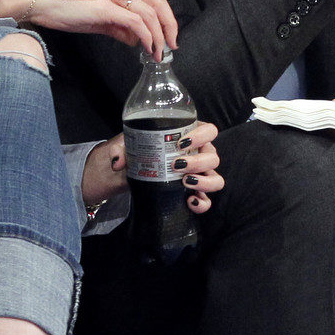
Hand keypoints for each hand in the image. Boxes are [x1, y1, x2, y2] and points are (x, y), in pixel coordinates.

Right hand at [0, 0, 176, 57]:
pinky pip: (135, 21)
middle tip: (171, 45)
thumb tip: (137, 39)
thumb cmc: (61, 4)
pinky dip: (145, 36)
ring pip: (149, 13)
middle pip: (157, 0)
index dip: (164, 15)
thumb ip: (118, 24)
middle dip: (169, 25)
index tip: (168, 34)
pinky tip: (146, 47)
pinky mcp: (104, 5)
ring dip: (157, 36)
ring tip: (158, 53)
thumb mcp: (95, 13)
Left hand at [81, 122, 223, 212]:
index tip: (181, 143)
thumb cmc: (139, 150)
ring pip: (216, 179)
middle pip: (213, 157)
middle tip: (176, 165)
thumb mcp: (128, 144)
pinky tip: (190, 201)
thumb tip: (118, 161)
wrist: (133, 172)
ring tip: (185, 182)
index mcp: (192, 136)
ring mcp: (200, 176)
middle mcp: (201, 155)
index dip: (201, 135)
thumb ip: (121, 148)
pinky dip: (202, 203)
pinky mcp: (195, 193)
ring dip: (204, 181)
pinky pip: (207, 200)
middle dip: (198, 162)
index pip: (209, 131)